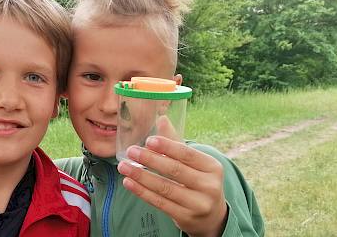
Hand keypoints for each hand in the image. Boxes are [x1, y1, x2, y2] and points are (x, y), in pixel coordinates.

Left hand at [117, 118, 228, 236]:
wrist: (211, 215)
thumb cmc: (199, 181)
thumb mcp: (195, 163)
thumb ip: (176, 142)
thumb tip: (161, 119)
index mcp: (212, 167)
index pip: (188, 154)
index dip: (168, 147)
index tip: (148, 141)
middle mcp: (209, 186)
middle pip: (175, 171)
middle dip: (150, 160)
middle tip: (131, 151)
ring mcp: (198, 204)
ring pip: (165, 188)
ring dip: (141, 176)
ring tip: (123, 166)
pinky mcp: (186, 217)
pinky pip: (160, 203)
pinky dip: (142, 192)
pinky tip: (129, 182)